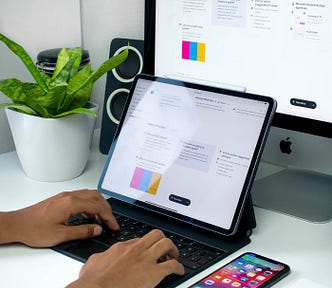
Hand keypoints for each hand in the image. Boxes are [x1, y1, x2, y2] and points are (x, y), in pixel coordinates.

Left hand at [0, 189, 118, 246]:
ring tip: (101, 219)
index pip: (98, 206)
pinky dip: (90, 204)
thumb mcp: (61, 235)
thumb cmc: (34, 229)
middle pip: (96, 197)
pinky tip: (88, 215)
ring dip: (99, 205)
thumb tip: (97, 229)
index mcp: (71, 203)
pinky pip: (82, 197)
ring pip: (90, 195)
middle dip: (107, 209)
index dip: (109, 216)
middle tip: (111, 222)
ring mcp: (65, 196)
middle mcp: (70, 196)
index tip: (114, 225)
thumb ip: (82, 231)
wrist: (17, 224)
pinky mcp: (61, 198)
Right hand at [67, 229, 184, 287]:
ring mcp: (145, 259)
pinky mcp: (154, 273)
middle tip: (165, 250)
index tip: (147, 251)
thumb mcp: (94, 262)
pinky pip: (173, 265)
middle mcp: (136, 249)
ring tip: (174, 257)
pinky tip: (180, 271)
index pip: (139, 240)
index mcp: (122, 247)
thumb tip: (100, 258)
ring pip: (166, 243)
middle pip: (156, 235)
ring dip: (173, 250)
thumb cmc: (92, 281)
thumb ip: (101, 257)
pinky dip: (179, 267)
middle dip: (162, 240)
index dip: (145, 245)